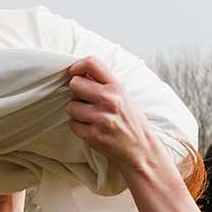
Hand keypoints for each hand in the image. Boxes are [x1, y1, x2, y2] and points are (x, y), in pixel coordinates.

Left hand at [64, 55, 167, 178]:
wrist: (140, 148)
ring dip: (76, 112)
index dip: (77, 66)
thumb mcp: (123, 96)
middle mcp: (109, 100)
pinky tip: (91, 128)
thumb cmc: (129, 120)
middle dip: (75, 92)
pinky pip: (73, 124)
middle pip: (74, 84)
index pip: (92, 63)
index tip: (74, 74)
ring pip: (71, 106)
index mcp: (116, 87)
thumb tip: (78, 72)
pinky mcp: (94, 135)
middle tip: (85, 100)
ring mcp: (101, 118)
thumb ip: (103, 83)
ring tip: (90, 116)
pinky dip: (78, 127)